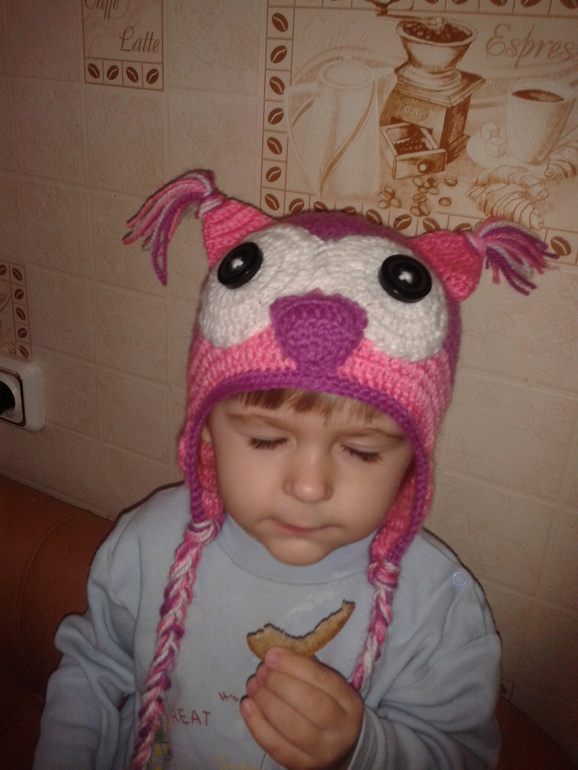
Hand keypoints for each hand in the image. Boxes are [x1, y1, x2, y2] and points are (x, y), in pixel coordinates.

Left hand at [240, 648, 362, 769]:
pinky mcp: (301, 766)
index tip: (272, 654)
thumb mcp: (330, 688)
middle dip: (279, 683)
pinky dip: (257, 724)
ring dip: (266, 701)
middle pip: (308, 703)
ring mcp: (322, 753)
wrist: (339, 750)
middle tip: (261, 670)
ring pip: (291, 726)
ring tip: (253, 684)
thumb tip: (276, 655)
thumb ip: (309, 671)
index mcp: (349, 703)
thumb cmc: (329, 707)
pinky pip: (276, 746)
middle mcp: (341, 730)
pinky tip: (247, 705)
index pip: (323, 680)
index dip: (294, 665)